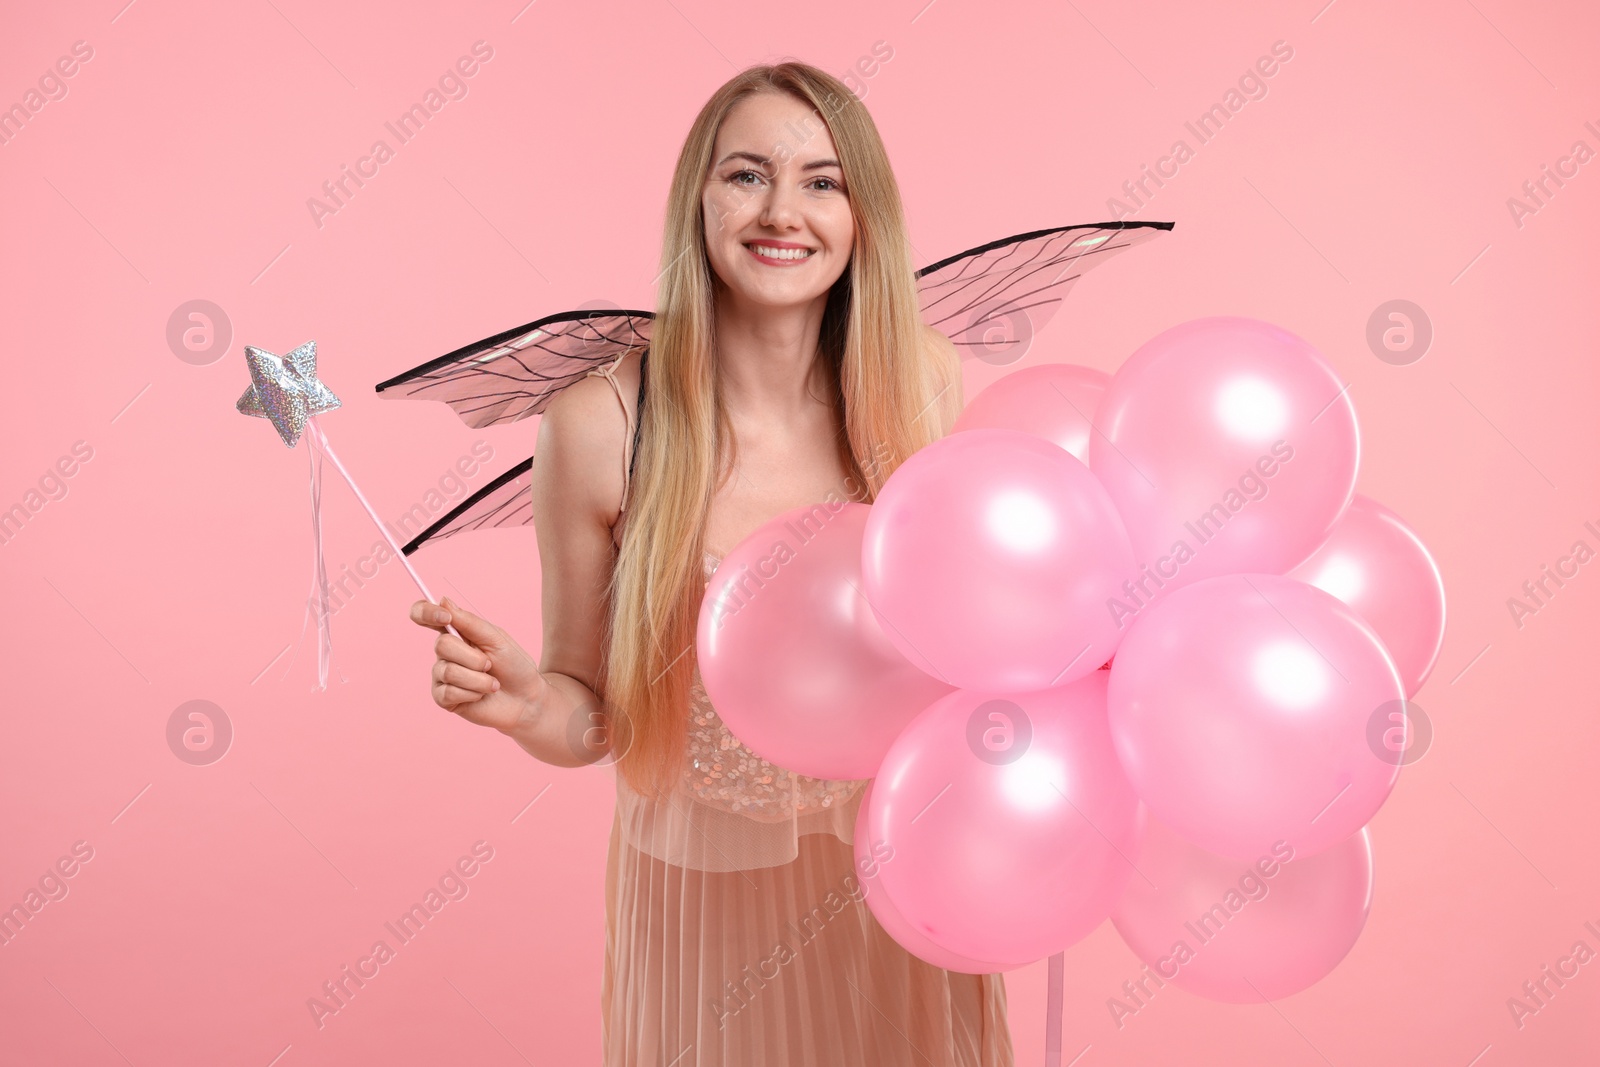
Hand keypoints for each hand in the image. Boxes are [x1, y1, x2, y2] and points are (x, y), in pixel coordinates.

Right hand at [408, 596, 547, 733]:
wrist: (526, 698)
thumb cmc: (514, 666)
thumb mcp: (496, 639)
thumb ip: (469, 622)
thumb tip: (443, 600)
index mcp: (456, 633)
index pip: (425, 615)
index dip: (426, 612)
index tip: (444, 616)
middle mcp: (444, 653)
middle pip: (442, 645)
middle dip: (474, 657)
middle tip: (490, 665)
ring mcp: (441, 676)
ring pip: (448, 670)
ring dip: (478, 678)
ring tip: (492, 683)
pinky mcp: (443, 698)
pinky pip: (449, 692)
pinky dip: (473, 693)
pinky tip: (482, 695)